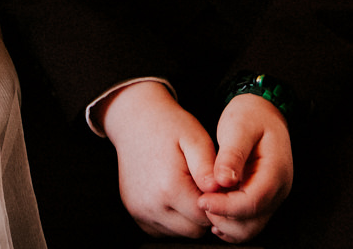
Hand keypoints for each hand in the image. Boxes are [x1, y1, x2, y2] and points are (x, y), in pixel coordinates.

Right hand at [97, 80, 217, 238]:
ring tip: (188, 187)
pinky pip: (162, 229)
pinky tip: (174, 194)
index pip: (206, 216)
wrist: (134, 120)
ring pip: (178, 232)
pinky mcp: (135, 213)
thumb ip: (208, 166)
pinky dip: (172, 218)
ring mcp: (140, 211)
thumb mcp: (195, 137)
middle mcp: (151, 205)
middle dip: (203, 212)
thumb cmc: (168, 126)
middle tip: (203, 186)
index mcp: (169, 187)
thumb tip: (219, 189)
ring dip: (187, 217)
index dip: (217, 203)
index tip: (216, 186)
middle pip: (193, 230)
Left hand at [198, 93, 293, 241]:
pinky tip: (214, 212)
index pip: (253, 202)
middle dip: (224, 218)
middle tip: (201, 200)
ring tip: (206, 205)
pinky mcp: (262, 200)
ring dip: (226, 224)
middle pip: (252, 223)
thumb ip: (232, 154)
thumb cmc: (251, 116)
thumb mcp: (239, 127)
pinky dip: (229, 224)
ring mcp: (272, 197)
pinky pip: (247, 224)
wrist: (263, 111)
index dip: (226, 207)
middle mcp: (278, 190)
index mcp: (276, 171)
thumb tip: (223, 181)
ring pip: (250, 229)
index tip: (202, 200)